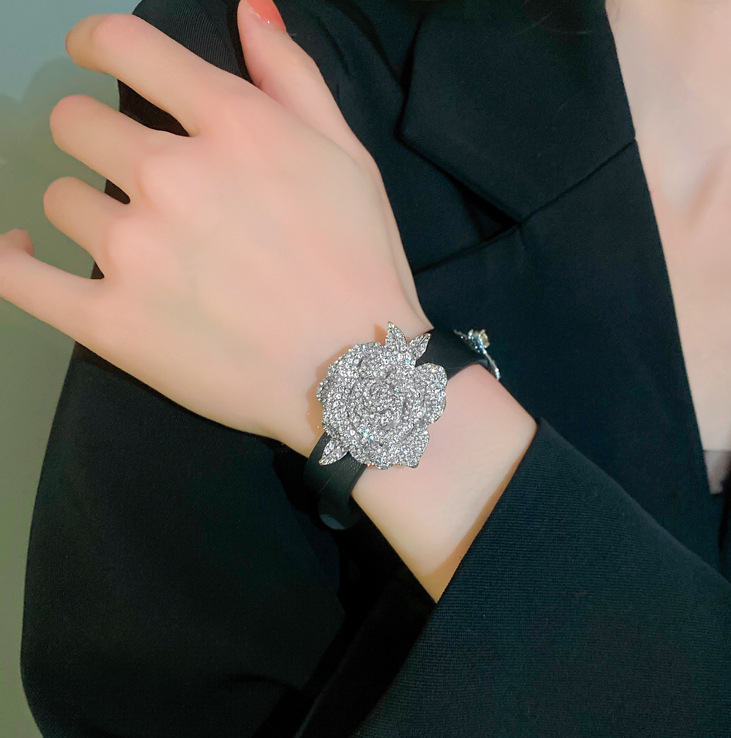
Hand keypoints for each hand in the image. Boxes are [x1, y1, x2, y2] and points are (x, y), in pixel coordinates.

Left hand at [0, 1, 430, 456]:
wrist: (357, 375)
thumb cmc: (362, 266)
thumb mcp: (350, 159)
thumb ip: (295, 78)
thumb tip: (250, 9)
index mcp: (231, 127)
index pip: (126, 48)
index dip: (99, 44)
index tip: (95, 58)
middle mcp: (172, 175)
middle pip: (77, 124)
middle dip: (99, 139)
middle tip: (137, 179)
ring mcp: (135, 250)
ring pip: (61, 200)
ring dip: (88, 210)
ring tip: (133, 247)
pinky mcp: (112, 321)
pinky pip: (19, 278)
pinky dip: (10, 260)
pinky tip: (21, 253)